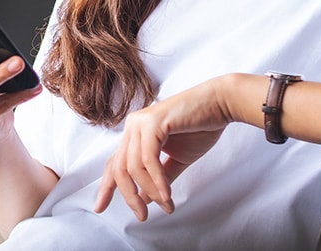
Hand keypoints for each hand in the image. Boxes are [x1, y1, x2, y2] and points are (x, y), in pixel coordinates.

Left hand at [94, 77, 230, 220]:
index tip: (99, 208)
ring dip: (150, 191)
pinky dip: (157, 181)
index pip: (115, 163)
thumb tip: (145, 200)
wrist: (220, 104)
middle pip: (119, 168)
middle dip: (129, 196)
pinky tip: (167, 195)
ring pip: (133, 166)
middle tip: (142, 216)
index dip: (106, 187)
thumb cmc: (200, 128)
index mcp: (135, 133)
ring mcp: (141, 122)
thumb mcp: (177, 159)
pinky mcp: (153, 122)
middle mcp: (133, 125)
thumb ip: (159, 178)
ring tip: (166, 206)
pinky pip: (149, 159)